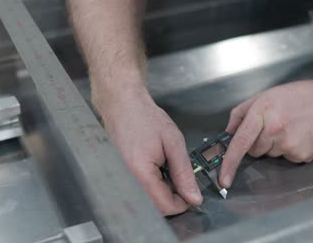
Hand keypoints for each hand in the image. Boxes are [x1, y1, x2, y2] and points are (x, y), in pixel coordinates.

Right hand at [94, 87, 202, 215]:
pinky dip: (151, 185)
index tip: (191, 194)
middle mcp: (126, 181)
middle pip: (155, 207)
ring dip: (161, 192)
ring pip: (147, 201)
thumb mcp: (173, 143)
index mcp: (140, 174)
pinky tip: (155, 168)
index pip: (165, 206)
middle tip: (180, 178)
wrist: (122, 105)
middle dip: (172, 198)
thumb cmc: (143, 118)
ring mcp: (120, 180)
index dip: (183, 203)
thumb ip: (184, 173)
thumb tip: (194, 197)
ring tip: (166, 168)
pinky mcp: (118, 178)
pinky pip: (138, 191)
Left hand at [220, 80, 312, 187]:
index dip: (229, 162)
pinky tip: (298, 135)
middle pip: (253, 150)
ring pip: (269, 155)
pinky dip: (288, 150)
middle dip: (258, 142)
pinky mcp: (300, 155)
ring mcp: (289, 144)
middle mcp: (274, 129)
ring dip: (274, 145)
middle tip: (275, 125)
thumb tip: (228, 133)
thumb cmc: (296, 97)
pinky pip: (285, 158)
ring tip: (289, 127)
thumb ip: (240, 113)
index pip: (240, 142)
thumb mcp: (263, 96)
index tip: (223, 179)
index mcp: (262, 112)